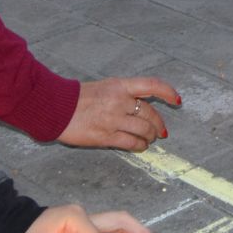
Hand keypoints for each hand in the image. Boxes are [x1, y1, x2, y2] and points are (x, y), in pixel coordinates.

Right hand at [58, 76, 183, 150]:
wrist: (55, 108)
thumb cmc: (77, 97)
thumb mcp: (104, 87)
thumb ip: (123, 94)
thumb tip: (140, 106)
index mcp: (120, 85)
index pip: (152, 85)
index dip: (168, 92)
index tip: (177, 100)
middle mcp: (119, 101)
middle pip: (149, 113)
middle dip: (158, 124)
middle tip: (161, 130)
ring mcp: (113, 119)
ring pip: (143, 130)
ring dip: (151, 136)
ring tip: (151, 139)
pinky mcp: (105, 136)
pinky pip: (131, 143)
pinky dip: (140, 146)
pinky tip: (141, 146)